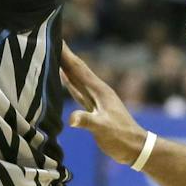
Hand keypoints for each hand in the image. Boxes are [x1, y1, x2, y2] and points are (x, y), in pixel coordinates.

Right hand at [60, 44, 150, 165]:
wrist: (135, 148)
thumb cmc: (121, 138)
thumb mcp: (103, 129)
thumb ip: (87, 122)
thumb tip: (71, 119)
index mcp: (99, 91)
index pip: (78, 68)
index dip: (66, 54)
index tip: (54, 37)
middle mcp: (97, 90)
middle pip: (77, 68)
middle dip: (64, 54)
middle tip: (50, 38)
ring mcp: (96, 98)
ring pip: (77, 76)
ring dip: (65, 64)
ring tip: (54, 52)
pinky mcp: (94, 107)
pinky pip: (78, 88)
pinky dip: (69, 80)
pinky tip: (64, 76)